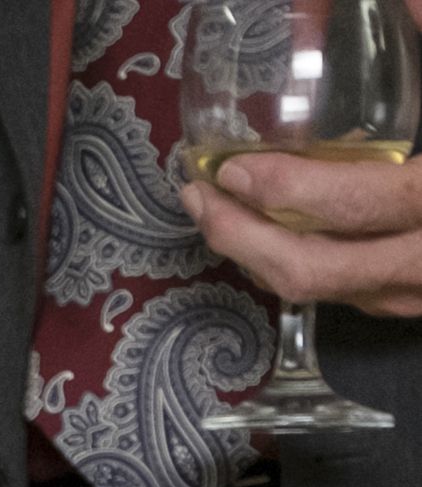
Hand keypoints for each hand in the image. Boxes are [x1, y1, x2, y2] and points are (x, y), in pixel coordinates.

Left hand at [187, 148, 421, 316]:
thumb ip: (408, 127)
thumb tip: (376, 72)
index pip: (353, 206)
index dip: (286, 188)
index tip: (232, 168)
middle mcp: (412, 267)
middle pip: (306, 268)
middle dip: (240, 236)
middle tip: (196, 196)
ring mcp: (399, 296)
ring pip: (306, 286)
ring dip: (251, 251)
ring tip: (213, 208)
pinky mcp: (389, 304)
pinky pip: (322, 286)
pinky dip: (282, 257)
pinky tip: (260, 228)